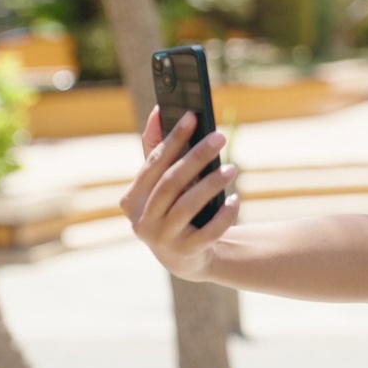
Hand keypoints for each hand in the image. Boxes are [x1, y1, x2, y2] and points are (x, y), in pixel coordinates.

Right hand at [118, 106, 239, 279]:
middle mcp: (142, 221)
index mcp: (131, 200)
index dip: (173, 138)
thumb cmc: (170, 209)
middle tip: (220, 137)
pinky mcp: (186, 253)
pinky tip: (236, 199)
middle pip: (171, 182)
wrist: (184, 256)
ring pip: (187, 206)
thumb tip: (158, 110)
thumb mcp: (160, 185)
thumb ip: (156, 150)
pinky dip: (224, 215)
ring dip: (211, 185)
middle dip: (196, 157)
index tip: (192, 116)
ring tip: (233, 168)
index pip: (153, 163)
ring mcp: (162, 240)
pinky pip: (209, 232)